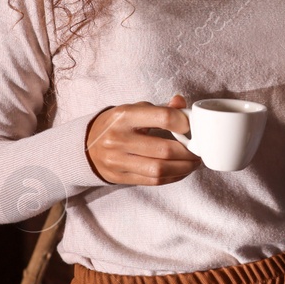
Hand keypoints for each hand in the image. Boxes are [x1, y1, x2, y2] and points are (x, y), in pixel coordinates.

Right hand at [85, 94, 202, 184]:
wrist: (86, 144)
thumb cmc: (118, 124)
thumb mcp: (135, 109)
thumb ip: (160, 107)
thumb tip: (181, 102)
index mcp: (124, 116)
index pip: (164, 118)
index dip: (184, 123)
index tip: (192, 127)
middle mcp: (118, 138)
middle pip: (165, 149)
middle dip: (189, 152)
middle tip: (199, 150)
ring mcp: (117, 160)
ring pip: (160, 169)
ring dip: (184, 168)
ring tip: (193, 162)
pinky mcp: (119, 177)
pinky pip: (153, 181)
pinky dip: (173, 177)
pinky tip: (181, 171)